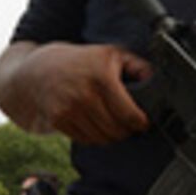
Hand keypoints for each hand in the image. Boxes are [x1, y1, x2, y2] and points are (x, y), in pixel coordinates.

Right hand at [29, 44, 151, 144]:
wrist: (40, 69)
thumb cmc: (81, 62)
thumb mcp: (110, 54)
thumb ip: (136, 66)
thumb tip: (154, 79)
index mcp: (102, 76)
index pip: (129, 114)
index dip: (141, 123)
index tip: (143, 123)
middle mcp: (85, 93)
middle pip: (117, 130)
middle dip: (127, 130)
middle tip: (129, 125)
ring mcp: (69, 108)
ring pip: (102, 138)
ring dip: (111, 136)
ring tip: (113, 125)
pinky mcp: (58, 119)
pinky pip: (85, 140)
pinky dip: (94, 137)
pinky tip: (95, 125)